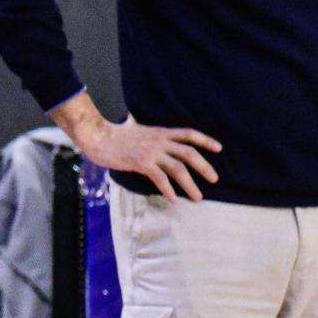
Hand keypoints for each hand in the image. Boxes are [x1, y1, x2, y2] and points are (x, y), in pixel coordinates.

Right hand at [80, 116, 221, 201]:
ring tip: (198, 197)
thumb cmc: (112, 134)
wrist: (98, 137)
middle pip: (189, 153)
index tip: (219, 148)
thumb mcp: (131, 126)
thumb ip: (136, 124)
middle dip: (204, 167)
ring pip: (178, 169)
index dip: (205, 140)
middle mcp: (160, 142)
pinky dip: (168, 190)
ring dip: (190, 184)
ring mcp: (151, 153)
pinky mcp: (141, 163)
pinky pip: (160, 178)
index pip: (188, 134)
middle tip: (214, 179)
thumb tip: (131, 118)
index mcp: (160, 132)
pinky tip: (174, 199)